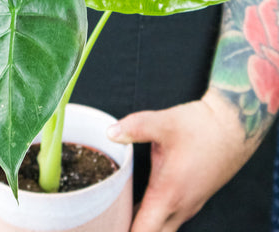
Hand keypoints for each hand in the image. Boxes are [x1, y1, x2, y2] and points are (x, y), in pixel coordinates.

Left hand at [107, 91, 258, 231]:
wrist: (235, 127)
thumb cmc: (200, 127)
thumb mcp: (164, 123)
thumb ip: (135, 128)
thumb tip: (110, 133)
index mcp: (169, 194)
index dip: (122, 231)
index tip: (108, 225)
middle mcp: (181, 206)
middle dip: (130, 229)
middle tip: (109, 219)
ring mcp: (190, 203)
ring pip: (163, 227)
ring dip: (144, 224)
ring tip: (120, 213)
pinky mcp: (194, 196)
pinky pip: (171, 217)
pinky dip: (155, 217)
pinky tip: (142, 203)